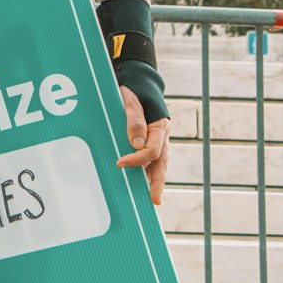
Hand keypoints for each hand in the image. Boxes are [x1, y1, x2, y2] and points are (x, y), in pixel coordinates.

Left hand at [115, 85, 169, 204]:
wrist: (137, 81)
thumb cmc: (134, 90)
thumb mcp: (131, 101)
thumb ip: (134, 120)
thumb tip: (136, 145)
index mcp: (160, 127)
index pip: (152, 150)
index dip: (136, 159)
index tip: (120, 163)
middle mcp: (162, 137)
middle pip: (161, 163)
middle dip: (158, 183)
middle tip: (154, 200)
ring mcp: (157, 141)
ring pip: (158, 165)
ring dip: (153, 181)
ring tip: (149, 199)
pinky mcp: (150, 142)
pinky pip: (150, 161)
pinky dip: (146, 173)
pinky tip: (139, 184)